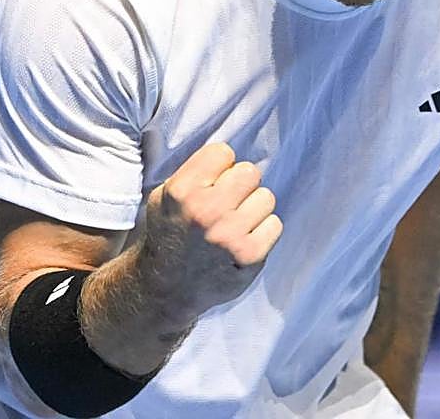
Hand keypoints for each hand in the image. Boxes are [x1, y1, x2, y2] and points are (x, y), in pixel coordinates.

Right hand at [140, 143, 281, 319]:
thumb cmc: (170, 234)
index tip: (213, 181)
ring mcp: (229, 235)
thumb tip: (232, 157)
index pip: (223, 152)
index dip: (220, 166)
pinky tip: (244, 239)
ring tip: (235, 223)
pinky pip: (275, 224)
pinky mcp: (250, 255)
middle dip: (241, 184)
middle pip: (250, 172)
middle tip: (229, 202)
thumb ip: (195, 173)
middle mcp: (206, 211)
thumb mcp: (165, 197)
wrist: (166, 287)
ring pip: (266, 197)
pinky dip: (263, 231)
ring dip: (254, 208)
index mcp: (182, 192)